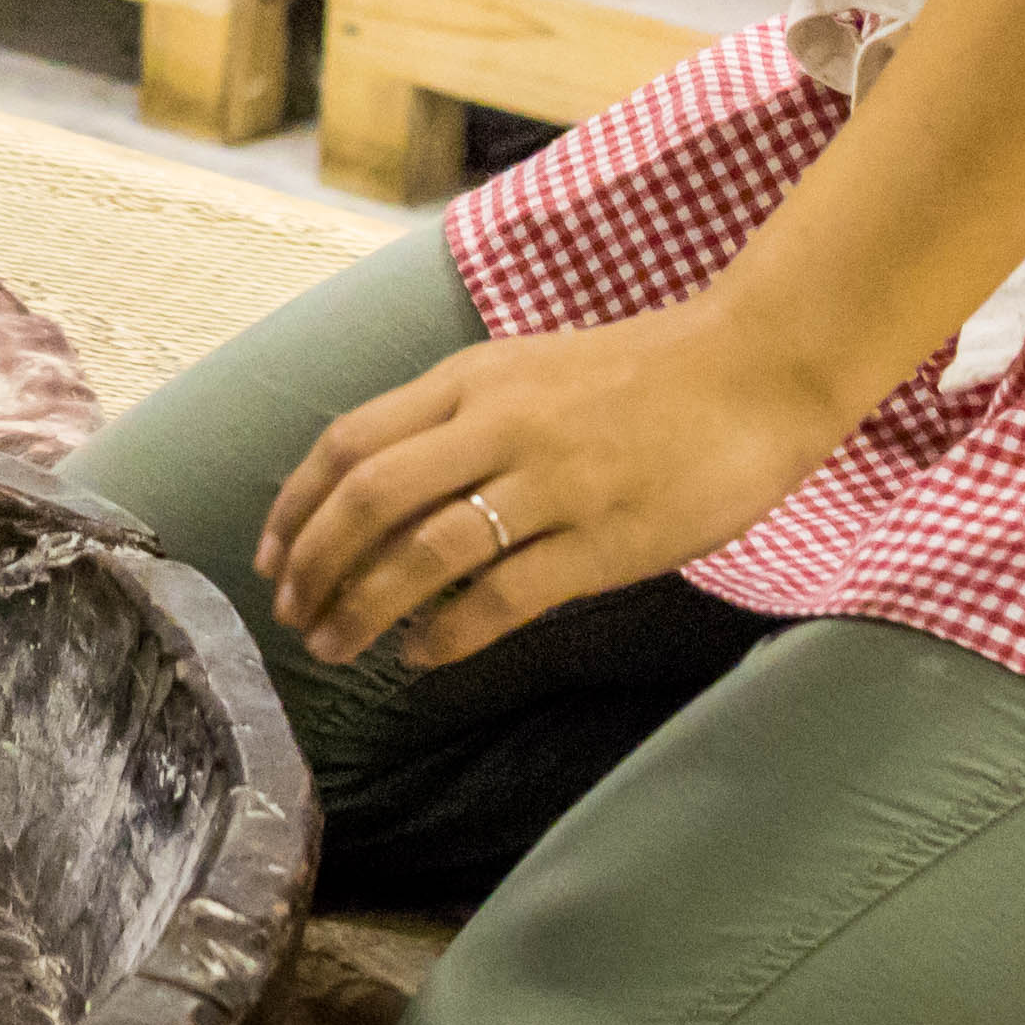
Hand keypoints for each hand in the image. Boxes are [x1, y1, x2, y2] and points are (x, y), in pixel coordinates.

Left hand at [255, 292, 856, 669]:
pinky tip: (423, 657)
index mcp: (472, 379)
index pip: (350, 440)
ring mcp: (551, 483)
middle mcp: (498, 424)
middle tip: (291, 615)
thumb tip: (383, 492)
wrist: (755, 368)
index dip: (295, 505)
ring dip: (365, 606)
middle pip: (368, 496)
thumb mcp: (529, 370)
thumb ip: (460, 419)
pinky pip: (504, 597)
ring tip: (336, 647)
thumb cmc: (643, 373)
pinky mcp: (603, 539)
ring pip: (425, 551)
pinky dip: (450, 633)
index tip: (269, 556)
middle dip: (314, 562)